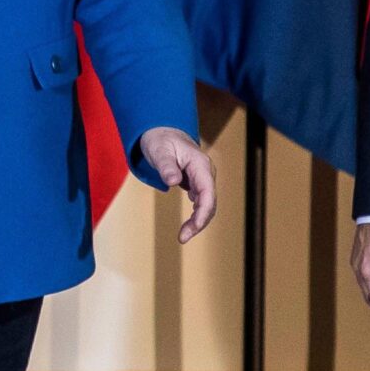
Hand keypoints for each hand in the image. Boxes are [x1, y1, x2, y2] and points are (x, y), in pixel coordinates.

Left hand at [137, 126, 216, 242]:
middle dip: (199, 222)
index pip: (208, 193)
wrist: (162, 132)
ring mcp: (202, 178)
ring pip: (206, 204)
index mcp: (200, 165)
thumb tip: (173, 182)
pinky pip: (201, 202)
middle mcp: (205, 173)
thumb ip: (166, 166)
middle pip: (210, 202)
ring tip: (183, 235)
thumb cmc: (160, 140)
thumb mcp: (159, 150)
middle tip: (183, 238)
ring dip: (198, 221)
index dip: (203, 213)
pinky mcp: (197, 183)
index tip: (194, 228)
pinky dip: (196, 215)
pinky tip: (188, 225)